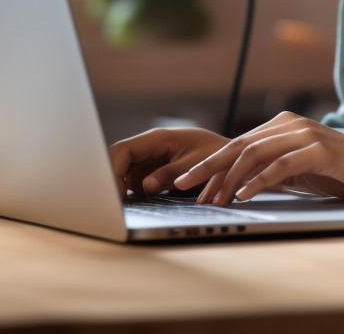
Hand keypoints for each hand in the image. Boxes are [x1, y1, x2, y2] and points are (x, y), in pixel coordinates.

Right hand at [108, 127, 228, 195]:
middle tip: (114, 203)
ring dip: (121, 185)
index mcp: (158, 138)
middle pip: (119, 159)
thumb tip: (146, 187)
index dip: (114, 170)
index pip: (124, 150)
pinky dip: (132, 189)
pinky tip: (135, 202)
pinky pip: (136, 176)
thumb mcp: (195, 164)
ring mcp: (151, 156)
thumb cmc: (216, 153)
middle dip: (113, 178)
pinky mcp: (154, 167)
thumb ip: (170, 174)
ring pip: (125, 169)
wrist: (230, 153)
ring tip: (122, 206)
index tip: (115, 192)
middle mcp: (150, 145)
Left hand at [174, 112, 343, 205]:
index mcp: (283, 126)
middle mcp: (290, 124)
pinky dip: (258, 181)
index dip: (210, 165)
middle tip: (183, 187)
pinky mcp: (319, 150)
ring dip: (228, 178)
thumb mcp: (300, 170)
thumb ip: (272, 168)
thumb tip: (237, 183)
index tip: (188, 184)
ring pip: (254, 153)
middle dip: (208, 168)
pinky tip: (243, 195)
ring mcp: (305, 134)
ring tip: (211, 198)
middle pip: (239, 145)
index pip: (237, 145)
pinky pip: (281, 165)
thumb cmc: (343, 173)